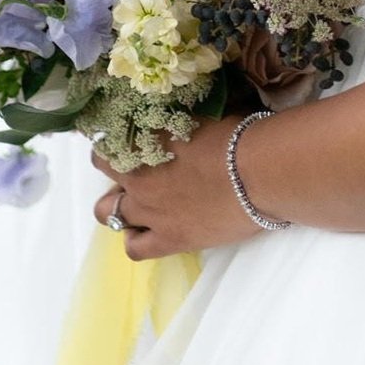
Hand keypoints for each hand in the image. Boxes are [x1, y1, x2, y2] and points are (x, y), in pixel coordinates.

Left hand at [91, 116, 269, 259]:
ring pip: (107, 211)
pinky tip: (148, 231)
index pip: (112, 135)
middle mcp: (139, 174)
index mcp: (146, 138)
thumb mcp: (202, 116)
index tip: (129, 138)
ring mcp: (150, 210)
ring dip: (117, 204)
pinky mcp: (169, 239)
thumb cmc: (238, 135)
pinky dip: (136, 239)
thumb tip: (177, 118)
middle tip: (138, 168)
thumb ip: (180, 121)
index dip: (117, 138)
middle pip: (104, 169)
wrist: (260, 172)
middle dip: (115, 168)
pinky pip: (135, 248)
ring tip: (138, 203)